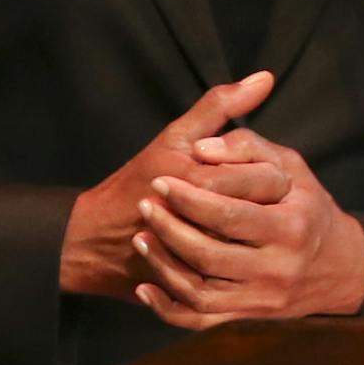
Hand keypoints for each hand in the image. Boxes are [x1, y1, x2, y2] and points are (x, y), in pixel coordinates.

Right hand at [60, 71, 290, 301]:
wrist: (95, 240)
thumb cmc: (137, 181)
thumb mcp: (176, 137)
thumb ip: (220, 106)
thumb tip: (266, 78)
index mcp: (202, 178)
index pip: (268, 178)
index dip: (268, 176)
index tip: (256, 174)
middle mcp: (205, 221)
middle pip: (265, 215)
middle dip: (264, 207)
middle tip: (254, 203)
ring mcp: (202, 258)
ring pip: (255, 249)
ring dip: (255, 239)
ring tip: (249, 228)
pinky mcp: (197, 286)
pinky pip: (234, 280)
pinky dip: (239, 267)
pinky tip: (236, 254)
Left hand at [130, 126, 363, 328]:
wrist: (340, 267)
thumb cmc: (308, 206)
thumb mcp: (290, 167)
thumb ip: (247, 148)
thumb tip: (201, 148)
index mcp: (290, 227)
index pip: (229, 213)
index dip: (189, 197)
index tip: (160, 180)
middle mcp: (278, 268)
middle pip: (209, 254)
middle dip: (170, 228)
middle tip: (145, 205)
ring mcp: (263, 300)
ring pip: (200, 291)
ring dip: (163, 265)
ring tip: (142, 237)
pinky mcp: (250, 319)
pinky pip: (201, 322)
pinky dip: (168, 308)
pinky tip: (147, 288)